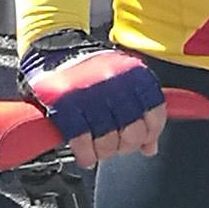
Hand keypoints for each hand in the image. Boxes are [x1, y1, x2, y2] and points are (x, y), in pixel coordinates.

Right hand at [18, 35, 166, 170]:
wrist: (54, 52)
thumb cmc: (92, 70)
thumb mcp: (123, 79)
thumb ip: (141, 110)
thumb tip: (150, 146)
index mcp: (134, 74)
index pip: (154, 112)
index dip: (151, 133)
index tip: (144, 140)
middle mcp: (114, 82)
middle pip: (132, 131)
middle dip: (127, 145)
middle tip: (118, 145)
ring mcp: (90, 94)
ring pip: (108, 141)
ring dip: (105, 152)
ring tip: (101, 150)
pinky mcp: (65, 106)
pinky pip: (82, 142)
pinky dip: (87, 155)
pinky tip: (87, 155)